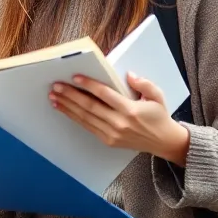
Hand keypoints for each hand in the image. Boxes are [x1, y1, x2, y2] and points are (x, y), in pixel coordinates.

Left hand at [51, 73, 189, 164]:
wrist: (164, 142)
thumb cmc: (159, 116)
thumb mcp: (158, 96)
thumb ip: (144, 84)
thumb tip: (128, 75)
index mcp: (131, 110)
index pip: (105, 94)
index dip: (89, 85)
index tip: (75, 77)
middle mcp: (119, 123)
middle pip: (90, 106)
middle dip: (71, 95)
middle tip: (56, 86)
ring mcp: (112, 134)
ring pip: (85, 117)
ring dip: (67, 106)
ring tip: (54, 96)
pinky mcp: (108, 140)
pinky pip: (87, 126)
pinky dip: (74, 117)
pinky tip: (64, 109)